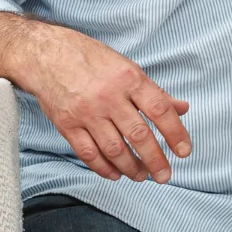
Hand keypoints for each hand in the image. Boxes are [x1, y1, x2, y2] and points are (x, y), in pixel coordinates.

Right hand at [18, 23, 190, 182]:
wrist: (47, 55)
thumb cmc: (92, 60)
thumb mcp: (128, 68)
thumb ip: (154, 92)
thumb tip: (182, 109)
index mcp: (130, 79)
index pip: (160, 110)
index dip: (175, 133)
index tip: (185, 151)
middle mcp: (109, 97)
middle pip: (138, 134)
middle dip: (155, 159)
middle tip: (164, 175)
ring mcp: (87, 112)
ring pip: (114, 148)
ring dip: (131, 167)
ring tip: (142, 176)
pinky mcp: (67, 124)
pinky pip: (88, 153)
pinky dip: (103, 167)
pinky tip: (115, 174)